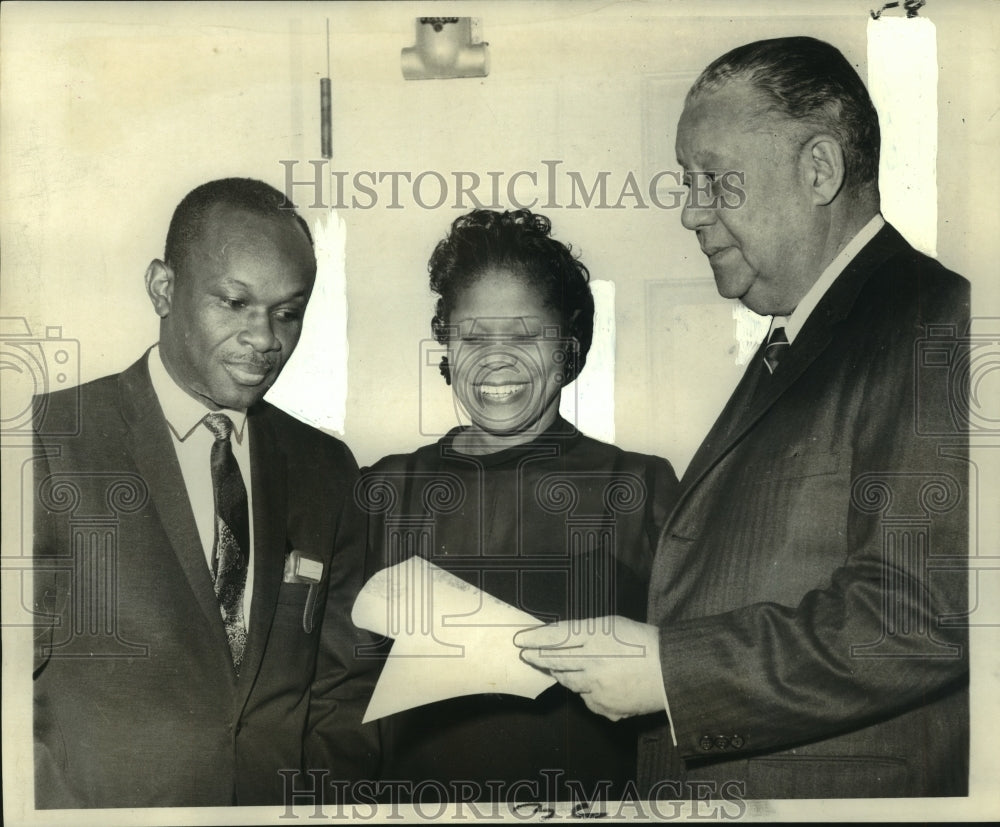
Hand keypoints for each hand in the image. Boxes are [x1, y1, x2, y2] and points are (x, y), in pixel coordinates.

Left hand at [514, 616, 664, 720]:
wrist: (671, 671)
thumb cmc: (643, 642)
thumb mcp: (611, 624)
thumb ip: (583, 631)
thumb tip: (558, 637)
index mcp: (594, 638)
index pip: (555, 637)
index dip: (535, 639)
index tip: (520, 640)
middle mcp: (593, 663)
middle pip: (556, 661)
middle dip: (537, 658)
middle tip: (526, 655)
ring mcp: (598, 688)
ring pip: (569, 683)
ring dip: (561, 674)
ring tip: (555, 668)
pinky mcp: (606, 707)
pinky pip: (587, 700)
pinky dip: (586, 692)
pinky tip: (591, 685)